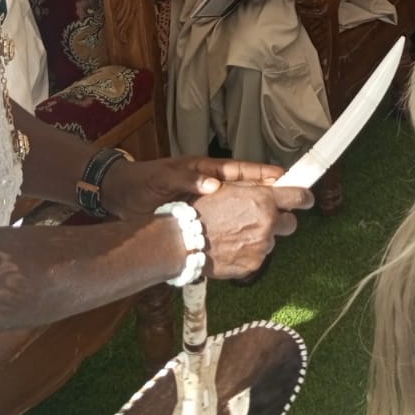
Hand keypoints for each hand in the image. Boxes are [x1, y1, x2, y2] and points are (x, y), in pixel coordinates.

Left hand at [101, 156, 285, 219]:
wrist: (119, 198)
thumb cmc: (142, 182)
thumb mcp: (164, 177)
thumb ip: (188, 178)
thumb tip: (215, 185)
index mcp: (208, 171)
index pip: (243, 172)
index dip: (266, 175)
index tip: (288, 179)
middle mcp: (212, 187)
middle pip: (248, 191)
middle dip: (271, 197)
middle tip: (295, 206)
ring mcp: (207, 204)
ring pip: (240, 209)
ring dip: (258, 216)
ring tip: (279, 227)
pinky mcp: (199, 220)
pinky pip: (226, 225)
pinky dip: (239, 232)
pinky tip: (251, 243)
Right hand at [194, 181, 313, 278]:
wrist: (182, 239)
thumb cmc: (201, 210)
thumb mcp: (229, 187)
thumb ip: (256, 186)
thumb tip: (276, 183)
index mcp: (263, 200)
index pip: (300, 197)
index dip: (305, 198)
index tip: (306, 199)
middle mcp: (267, 223)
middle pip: (291, 223)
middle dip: (280, 221)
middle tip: (262, 220)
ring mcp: (261, 246)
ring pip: (272, 241)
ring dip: (261, 238)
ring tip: (237, 234)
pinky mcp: (253, 265)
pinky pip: (259, 257)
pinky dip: (249, 253)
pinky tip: (232, 247)